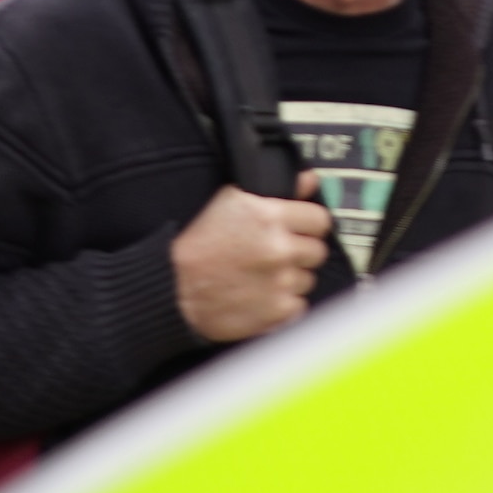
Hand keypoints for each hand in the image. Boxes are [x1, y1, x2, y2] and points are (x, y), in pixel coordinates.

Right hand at [169, 177, 332, 345]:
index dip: (308, 225)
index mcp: (270, 217)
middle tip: (274, 255)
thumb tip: (310, 180)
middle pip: (317, 251)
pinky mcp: (275, 312)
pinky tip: (261, 296)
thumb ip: (278, 189)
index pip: (320, 219)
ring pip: (307, 279)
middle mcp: (279, 249)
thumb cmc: (196, 243)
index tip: (297, 231)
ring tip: (261, 276)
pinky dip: (283, 305)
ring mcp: (279, 283)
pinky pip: (298, 307)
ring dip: (290, 279)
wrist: (172, 288)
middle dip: (299, 252)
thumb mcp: (230, 200)